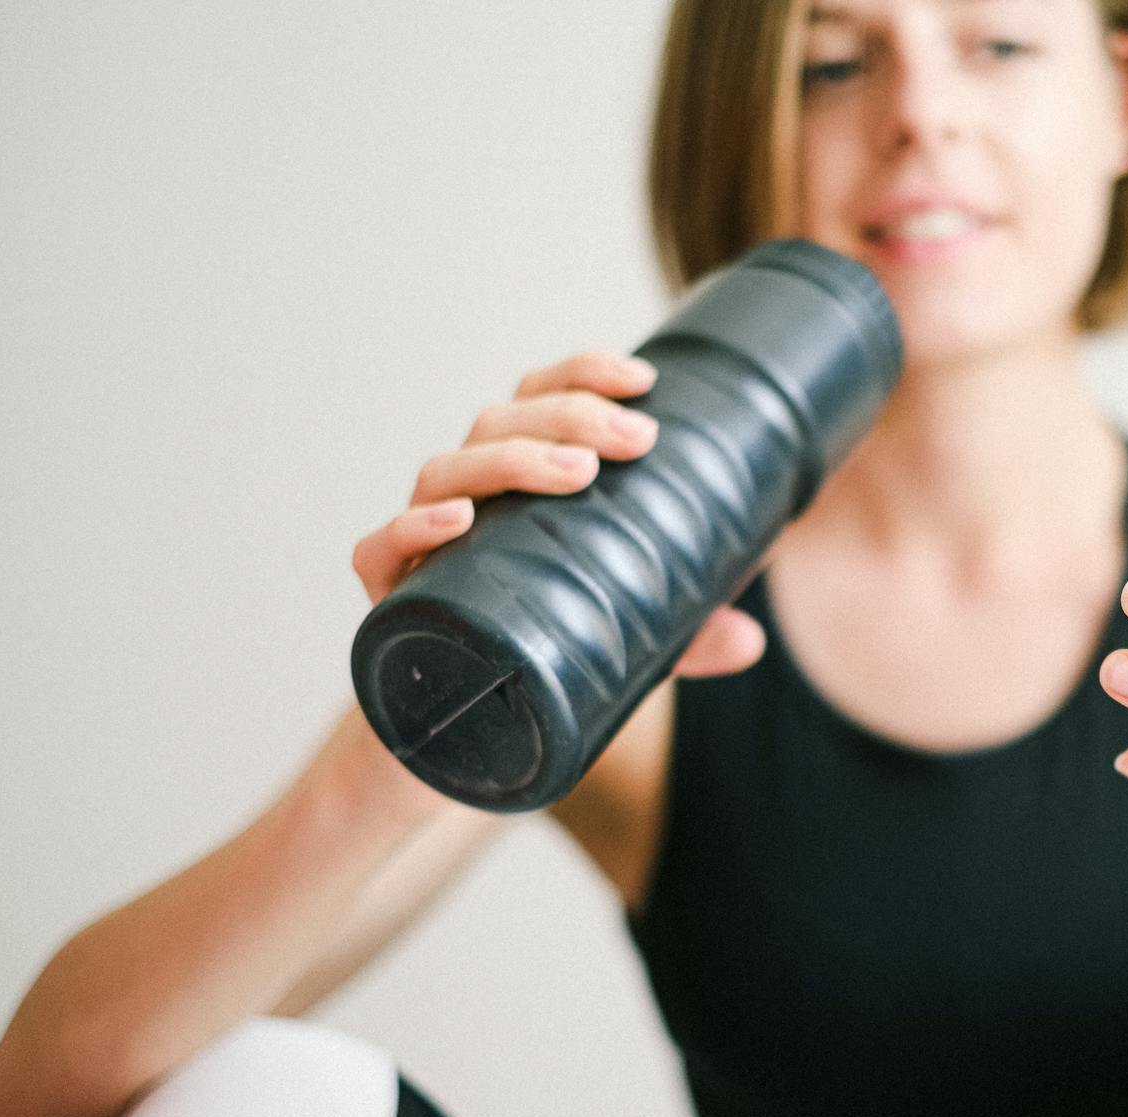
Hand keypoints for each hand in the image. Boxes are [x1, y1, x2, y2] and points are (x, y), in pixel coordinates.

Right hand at [349, 348, 764, 678]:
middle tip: (636, 439)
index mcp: (513, 482)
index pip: (538, 398)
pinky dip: (412, 529)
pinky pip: (378, 550)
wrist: (452, 731)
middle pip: (498, 422)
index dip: (584, 374)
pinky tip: (459, 521)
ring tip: (577, 473)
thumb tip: (749, 640)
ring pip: (443, 471)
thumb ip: (683, 637)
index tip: (645, 381)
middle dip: (569, 415)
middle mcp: (463, 498)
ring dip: (511, 459)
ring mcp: (419, 544)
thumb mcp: (624, 641)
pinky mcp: (387, 598)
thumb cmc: (537, 652)